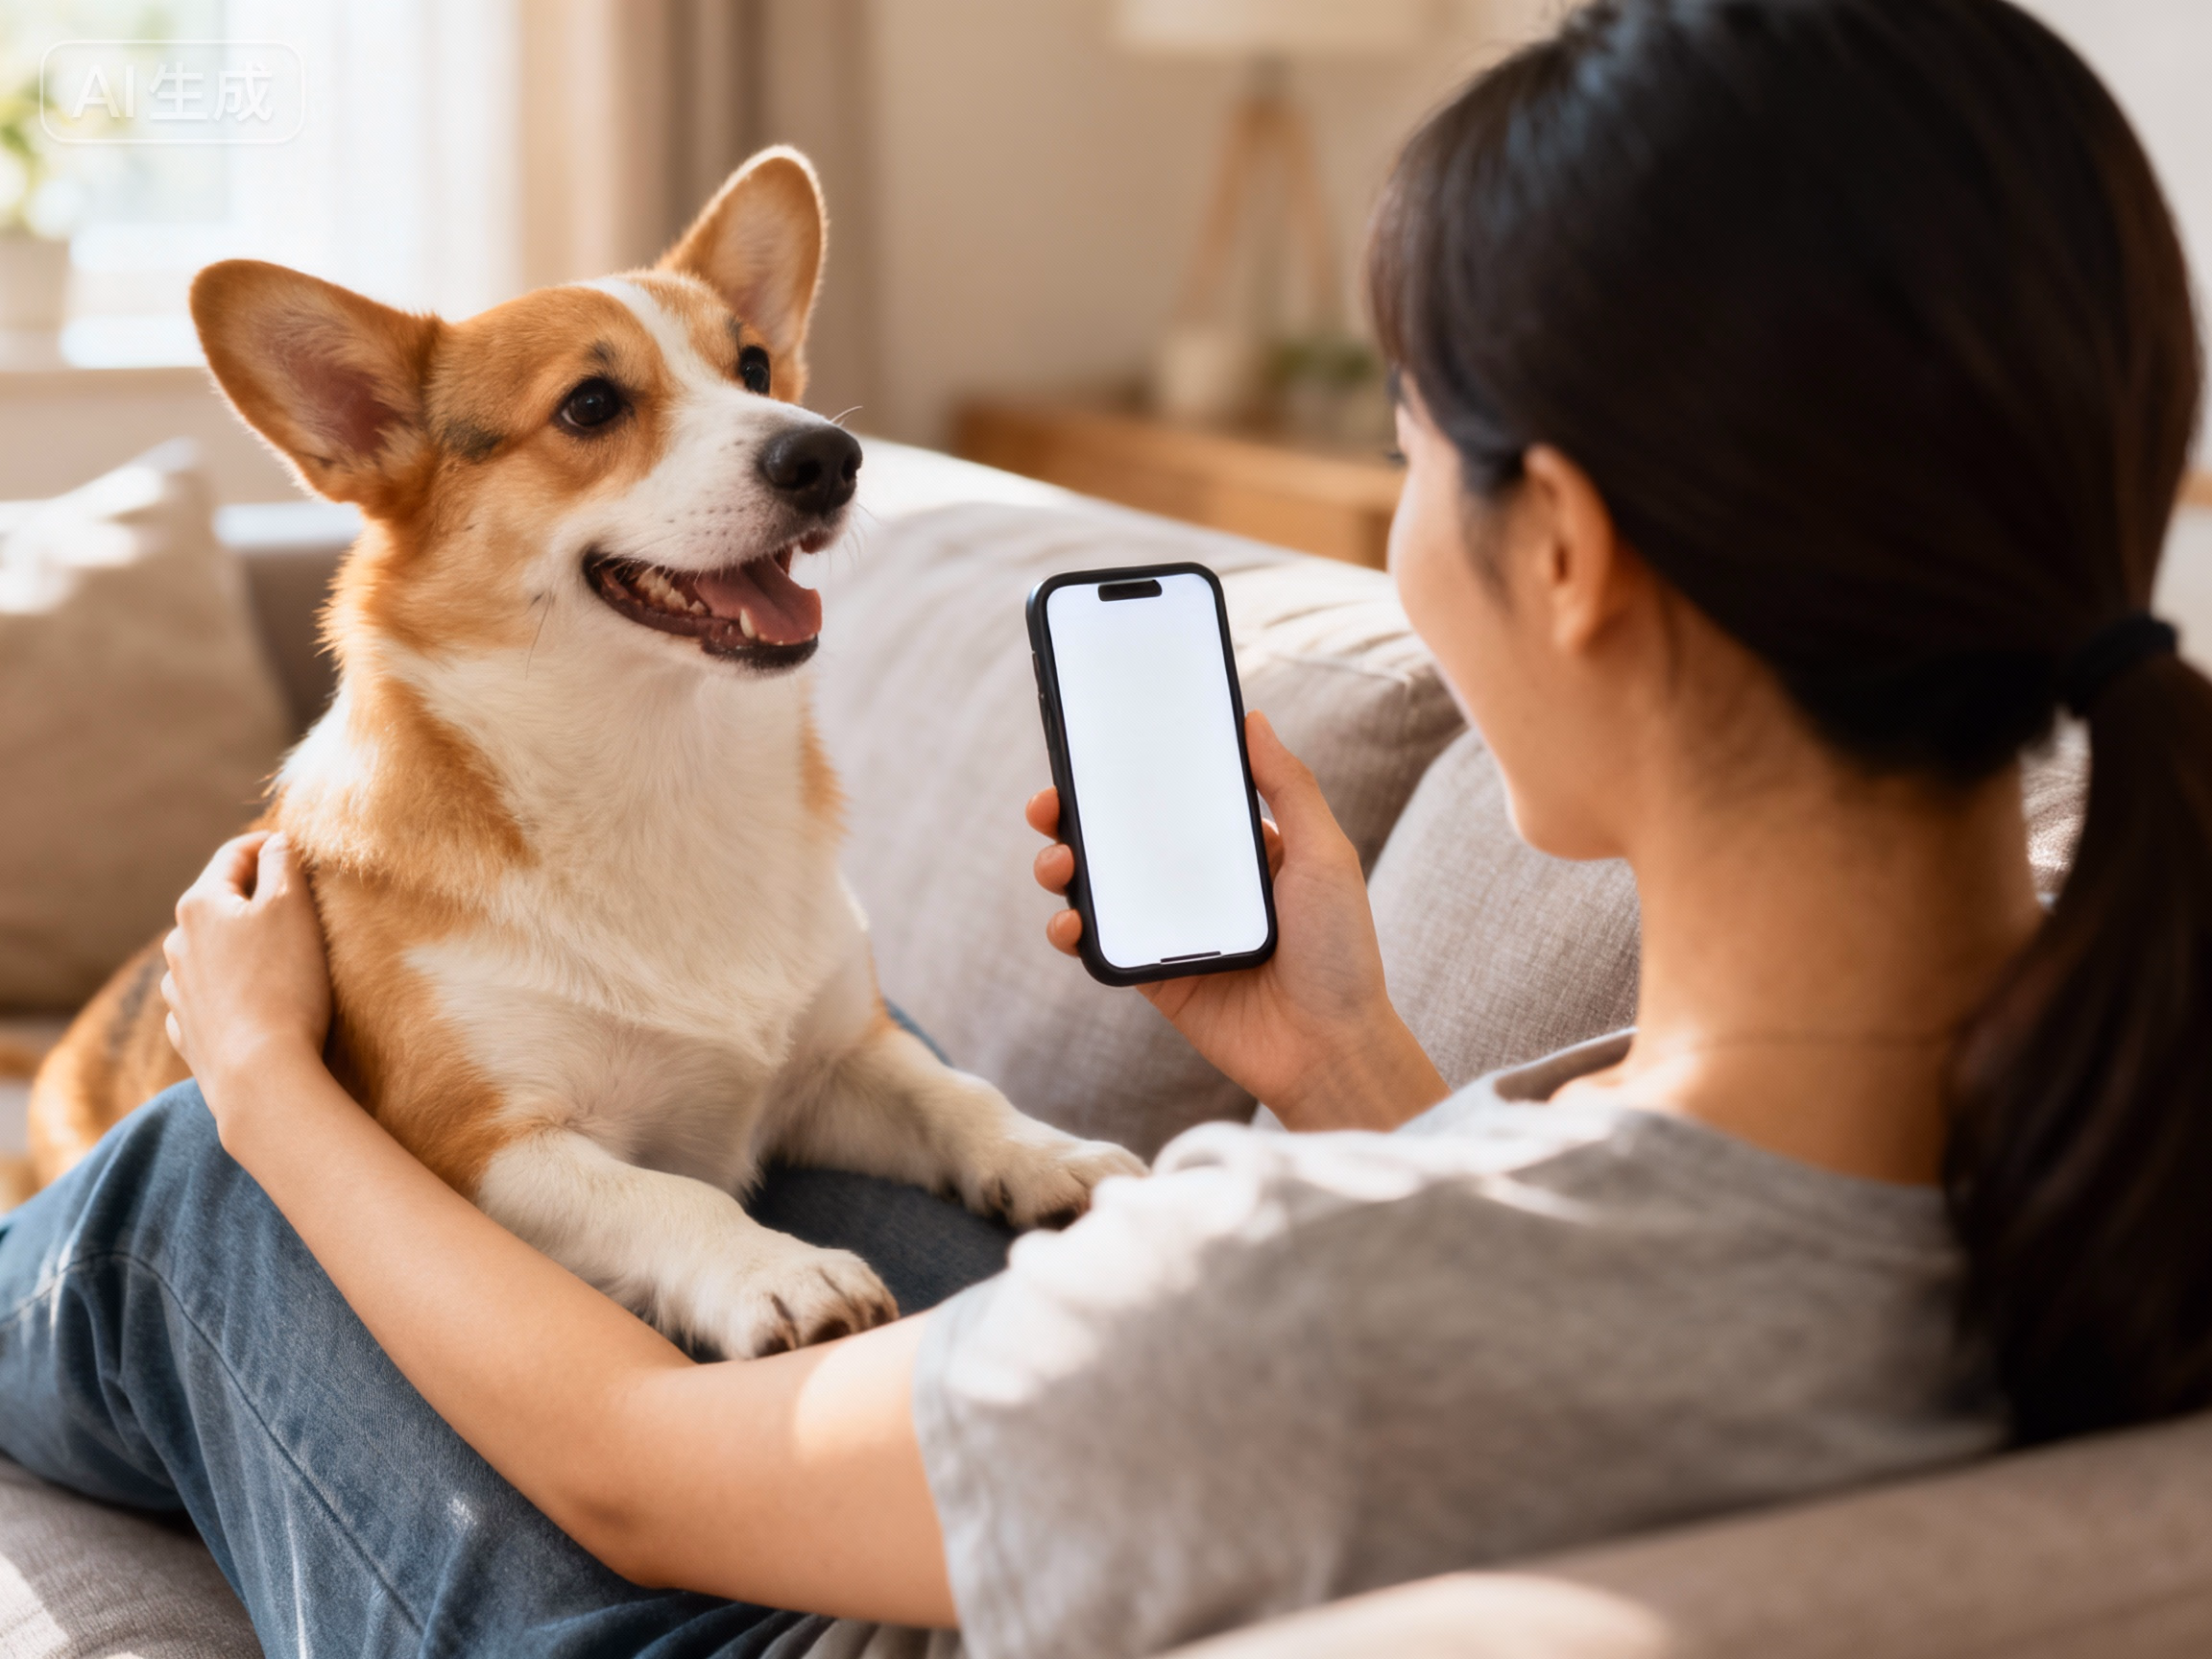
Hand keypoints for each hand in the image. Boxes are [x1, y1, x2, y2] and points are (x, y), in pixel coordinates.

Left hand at [162, 832, 333, 1129]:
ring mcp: (178, 989)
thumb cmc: (283, 983)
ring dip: (240, 944)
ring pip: (210, 950)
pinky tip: (254, 999)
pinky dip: (230, 986)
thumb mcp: (292, 907)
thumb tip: (276, 842)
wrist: (259, 1073)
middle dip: (255, 896)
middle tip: (298, 901)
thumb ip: (283, 864)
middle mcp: (179, 942)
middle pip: (219, 902)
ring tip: (279, 956)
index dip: (269, 844)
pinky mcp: (189, 1029)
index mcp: (201, 904)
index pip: (234, 854)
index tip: (298, 848)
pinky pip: (207, 995)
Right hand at [1026, 712, 1447, 1130]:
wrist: (1329, 1049)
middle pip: (1122, 838)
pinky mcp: (1153, 977)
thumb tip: (1252, 719)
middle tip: (1049, 804)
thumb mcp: (1325, 854)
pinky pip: (1100, 946)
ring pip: (1100, 888)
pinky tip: (1069, 923)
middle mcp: (1199, 885)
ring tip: (1057, 864)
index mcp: (1238, 850)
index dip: (1130, 773)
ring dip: (1063, 867)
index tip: (1092, 750)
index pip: (1174, 798)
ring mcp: (1172, 931)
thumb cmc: (1341, 950)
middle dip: (1074, 816)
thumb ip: (1289, 786)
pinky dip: (1071, 931)